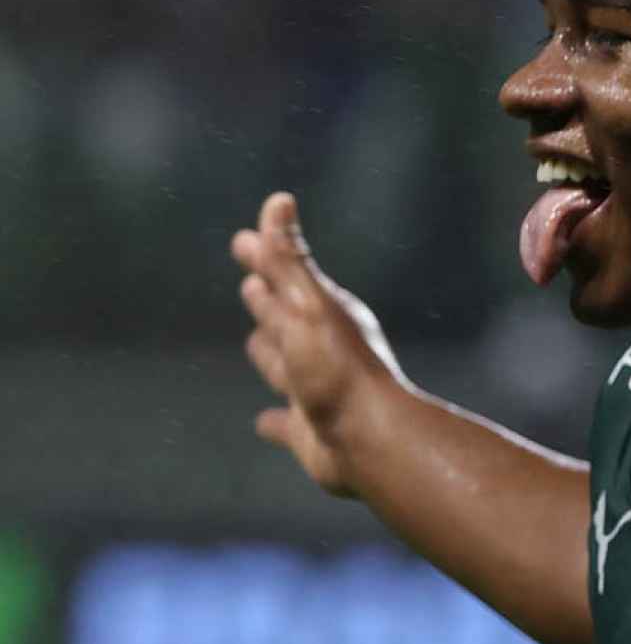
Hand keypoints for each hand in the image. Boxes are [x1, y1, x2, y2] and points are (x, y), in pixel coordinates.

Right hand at [231, 192, 407, 496]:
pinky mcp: (310, 433)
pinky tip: (266, 424)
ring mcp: (314, 391)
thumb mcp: (307, 307)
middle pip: (283, 318)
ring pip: (282, 367)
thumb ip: (288, 260)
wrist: (372, 443)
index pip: (282, 277)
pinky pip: (284, 426)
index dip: (264, 257)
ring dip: (269, 355)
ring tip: (260, 341)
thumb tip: (279, 200)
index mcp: (321, 316)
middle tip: (254, 283)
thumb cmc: (338, 371)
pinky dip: (275, 424)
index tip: (245, 239)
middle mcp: (319, 350)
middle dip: (266, 299)